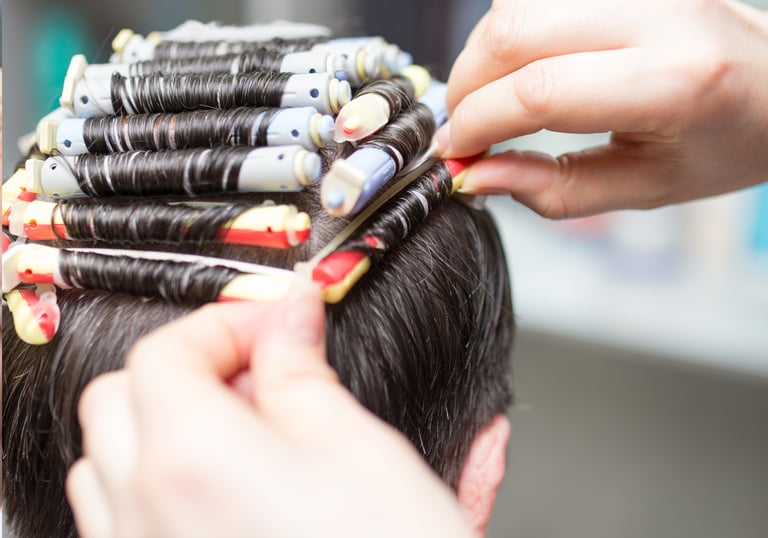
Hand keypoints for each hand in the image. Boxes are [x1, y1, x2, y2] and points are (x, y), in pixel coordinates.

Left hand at [66, 281, 472, 537]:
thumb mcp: (359, 448)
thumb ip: (303, 372)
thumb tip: (289, 317)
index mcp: (192, 461)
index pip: (165, 352)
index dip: (224, 322)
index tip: (276, 325)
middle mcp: (144, 517)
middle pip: (119, 400)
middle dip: (186, 370)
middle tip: (259, 374)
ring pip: (108, 467)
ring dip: (163, 429)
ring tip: (245, 432)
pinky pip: (124, 525)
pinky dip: (162, 488)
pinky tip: (233, 493)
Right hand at [436, 0, 767, 217]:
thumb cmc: (720, 144)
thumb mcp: (642, 189)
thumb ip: (553, 189)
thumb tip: (476, 176)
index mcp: (674, 83)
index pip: (540, 90)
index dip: (478, 122)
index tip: (456, 152)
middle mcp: (659, 15)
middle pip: (516, 32)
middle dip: (466, 85)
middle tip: (464, 128)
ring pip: (517, 4)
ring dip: (483, 55)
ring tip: (491, 99)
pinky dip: (509, 31)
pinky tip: (519, 66)